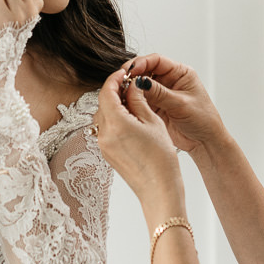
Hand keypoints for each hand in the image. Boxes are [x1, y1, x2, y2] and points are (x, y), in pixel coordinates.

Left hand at [95, 67, 185, 210]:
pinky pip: (105, 129)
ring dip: (114, 105)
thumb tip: (132, 86)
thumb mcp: (153, 122)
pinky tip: (130, 119)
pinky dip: (114, 119)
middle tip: (131, 85)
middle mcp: (104, 135)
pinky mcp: (107, 154)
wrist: (159, 190)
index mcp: (115, 124)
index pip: (107, 92)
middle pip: (102, 103)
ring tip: (133, 102)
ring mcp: (103, 146)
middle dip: (114, 91)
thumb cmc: (161, 159)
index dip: (115, 79)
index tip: (125, 73)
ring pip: (103, 116)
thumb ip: (138, 100)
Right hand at [119, 54, 229, 156]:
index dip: (142, 63)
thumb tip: (140, 82)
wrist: (204, 141)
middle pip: (145, 71)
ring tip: (122, 93)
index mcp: (180, 73)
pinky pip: (140, 99)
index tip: (130, 70)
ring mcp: (161, 93)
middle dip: (133, 75)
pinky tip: (126, 103)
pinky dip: (132, 100)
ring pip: (140, 85)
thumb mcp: (181, 104)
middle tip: (122, 81)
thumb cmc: (203, 120)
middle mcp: (169, 80)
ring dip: (131, 89)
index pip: (157, 61)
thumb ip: (160, 93)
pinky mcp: (155, 106)